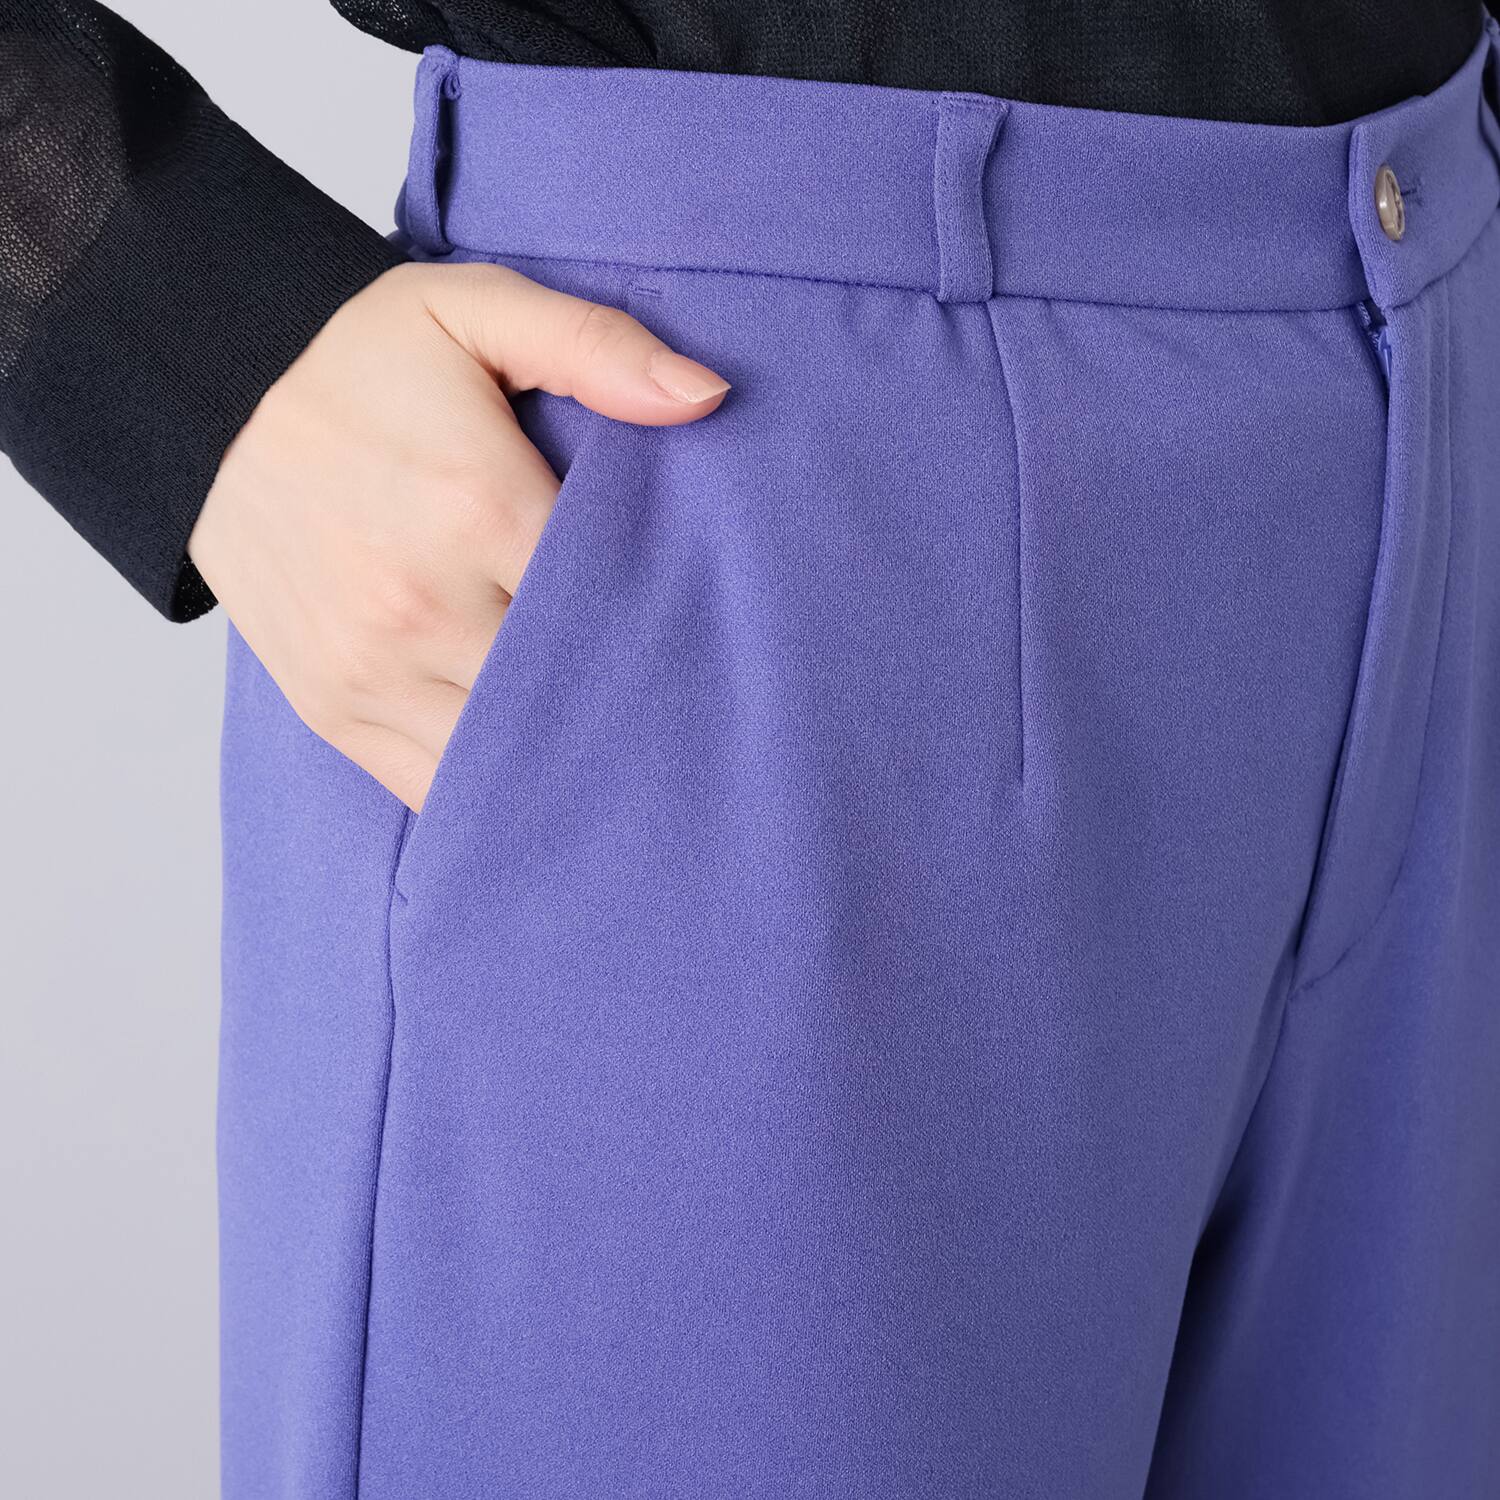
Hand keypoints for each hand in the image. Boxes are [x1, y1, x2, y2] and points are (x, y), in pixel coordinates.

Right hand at [188, 261, 728, 811]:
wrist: (207, 400)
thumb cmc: (356, 362)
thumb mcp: (476, 311)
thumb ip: (596, 346)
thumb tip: (706, 396)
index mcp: (478, 508)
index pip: (614, 601)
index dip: (665, 617)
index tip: (695, 620)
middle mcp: (424, 603)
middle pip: (567, 687)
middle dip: (619, 690)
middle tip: (665, 688)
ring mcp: (372, 666)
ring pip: (504, 753)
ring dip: (557, 748)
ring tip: (603, 731)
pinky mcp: (333, 706)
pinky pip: (433, 785)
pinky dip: (485, 783)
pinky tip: (526, 762)